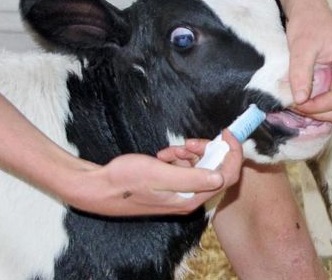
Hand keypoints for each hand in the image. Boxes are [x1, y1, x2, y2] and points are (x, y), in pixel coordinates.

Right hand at [60, 130, 243, 216]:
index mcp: (190, 199)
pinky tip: (162, 156)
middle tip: (187, 142)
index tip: (226, 133)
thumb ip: (192, 178)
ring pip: (198, 168)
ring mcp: (179, 194)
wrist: (98, 188)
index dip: (232, 153)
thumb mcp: (159, 175)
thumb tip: (220, 177)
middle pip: (214, 170)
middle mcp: (188, 199)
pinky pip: (183, 170)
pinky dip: (177, 159)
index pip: (227, 177)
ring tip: (169, 150)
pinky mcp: (169, 188)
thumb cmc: (125, 181)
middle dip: (205, 151)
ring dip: (188, 154)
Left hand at [285, 0, 331, 123]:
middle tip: (295, 105)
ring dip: (319, 110)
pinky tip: (305, 96)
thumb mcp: (301, 48)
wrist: (310, 8)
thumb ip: (301, 74)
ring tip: (299, 100)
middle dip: (318, 112)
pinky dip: (321, 104)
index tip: (295, 103)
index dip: (315, 107)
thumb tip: (300, 100)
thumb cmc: (308, 23)